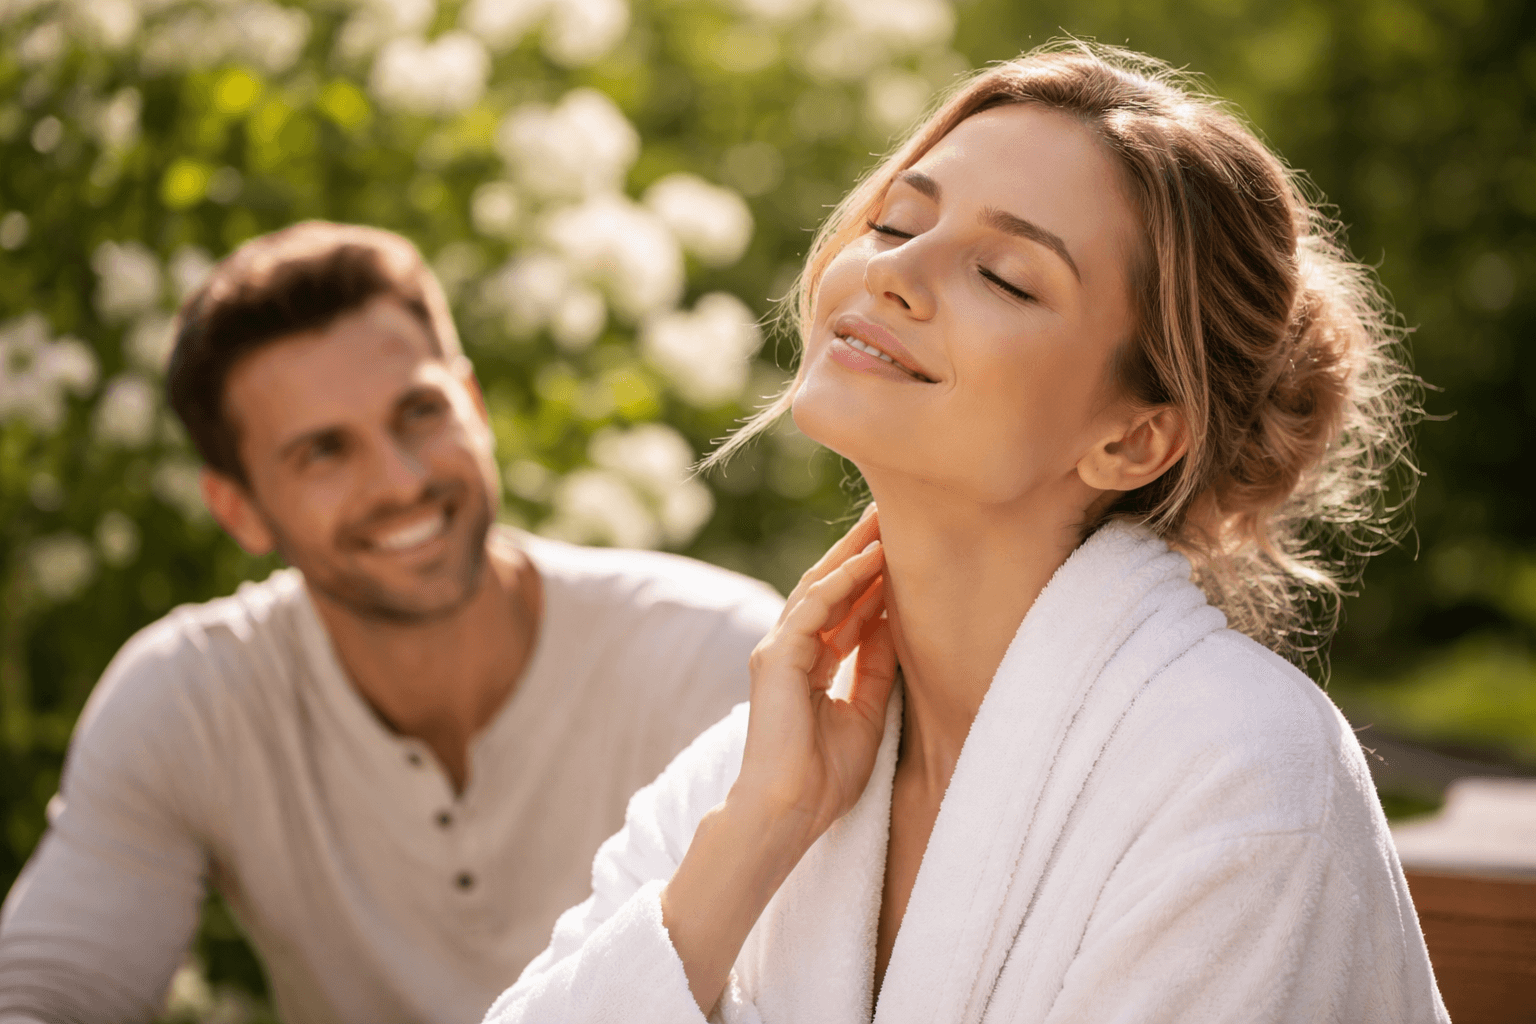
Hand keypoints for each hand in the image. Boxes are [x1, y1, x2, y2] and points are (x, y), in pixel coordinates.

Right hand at [732, 505, 897, 846]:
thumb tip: (896, 623)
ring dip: (853, 553)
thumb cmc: (824, 778)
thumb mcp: (866, 712)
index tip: (903, 549)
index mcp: (810, 665)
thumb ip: (875, 666)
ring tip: (885, 521)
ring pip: (819, 587)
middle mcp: (790, 650)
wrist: (787, 812)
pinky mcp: (776, 657)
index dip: (870, 578)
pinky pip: (814, 608)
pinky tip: (871, 560)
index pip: (841, 608)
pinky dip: (843, 581)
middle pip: (828, 587)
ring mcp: (779, 650)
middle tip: (891, 515)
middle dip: (860, 551)